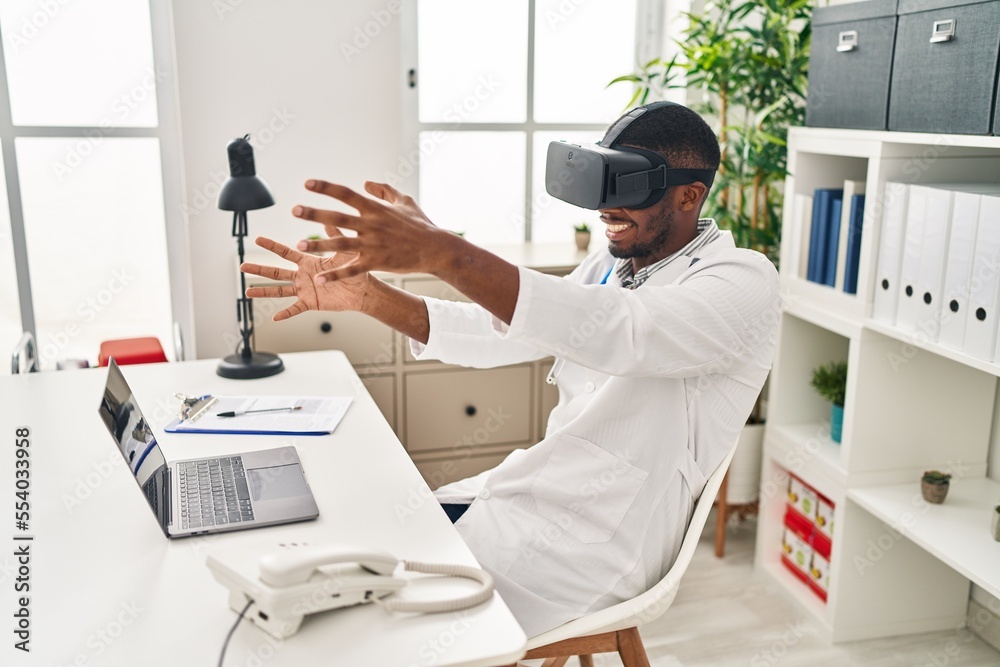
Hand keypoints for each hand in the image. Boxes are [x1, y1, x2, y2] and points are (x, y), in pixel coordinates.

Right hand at [240, 229, 370, 320]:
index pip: (285, 252)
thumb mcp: (344, 251)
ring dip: (264, 292)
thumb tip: (327, 218)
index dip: (271, 246)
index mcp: (308, 262)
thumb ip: (335, 236)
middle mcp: (302, 275)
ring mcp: (305, 290)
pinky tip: (275, 317)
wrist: (363, 290)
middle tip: (242, 266)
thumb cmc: (354, 269)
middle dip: (259, 269)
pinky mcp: (311, 303)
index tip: (257, 239)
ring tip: (248, 292)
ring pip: (280, 290)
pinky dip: (286, 313)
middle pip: (276, 272)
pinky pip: (295, 309)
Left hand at [292, 180, 458, 282]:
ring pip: (340, 243)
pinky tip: (320, 279)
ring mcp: (372, 244)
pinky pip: (351, 270)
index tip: (307, 184)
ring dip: (318, 245)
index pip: (346, 194)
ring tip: (299, 245)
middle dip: (314, 213)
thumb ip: (384, 190)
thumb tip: (365, 183)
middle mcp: (371, 225)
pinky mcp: (376, 262)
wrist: (435, 248)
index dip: (326, 188)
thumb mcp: (404, 201)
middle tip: (294, 210)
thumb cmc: (420, 224)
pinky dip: (335, 274)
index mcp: (375, 208)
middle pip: (337, 216)